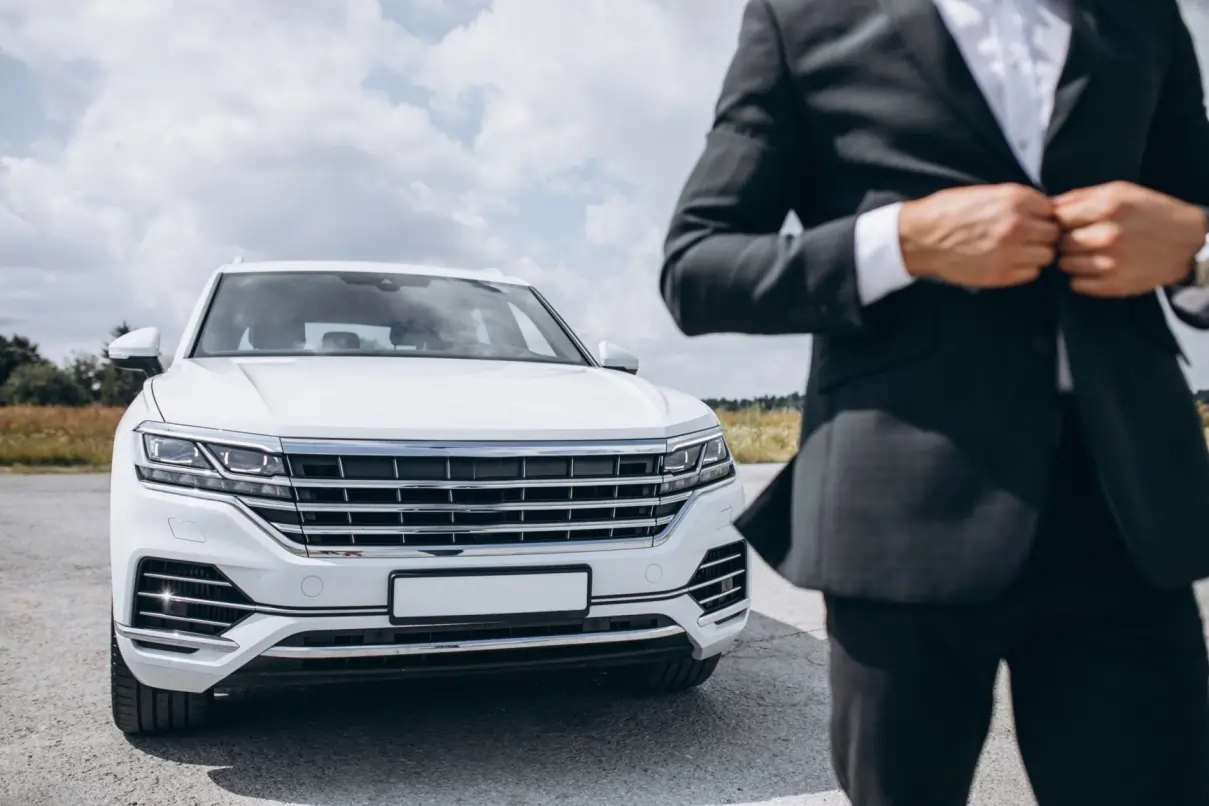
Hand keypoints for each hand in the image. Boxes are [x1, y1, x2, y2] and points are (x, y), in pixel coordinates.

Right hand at [899, 183, 1058, 287]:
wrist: (921, 237)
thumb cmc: (949, 212)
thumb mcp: (986, 193)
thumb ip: (1018, 201)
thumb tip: (1045, 211)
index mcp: (1014, 200)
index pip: (1052, 210)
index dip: (1042, 216)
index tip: (1032, 220)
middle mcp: (1017, 225)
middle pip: (1053, 234)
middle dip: (1042, 235)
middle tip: (1026, 236)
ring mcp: (1010, 252)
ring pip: (1046, 255)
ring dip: (1036, 253)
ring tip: (1017, 250)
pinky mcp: (1001, 274)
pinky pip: (1031, 273)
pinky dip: (1024, 268)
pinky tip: (1008, 261)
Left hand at [1053, 181, 1207, 296]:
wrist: (1189, 242)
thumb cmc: (1151, 212)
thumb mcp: (1120, 192)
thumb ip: (1081, 197)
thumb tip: (1046, 206)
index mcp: (1108, 207)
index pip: (1058, 217)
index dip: (1059, 221)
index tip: (1068, 223)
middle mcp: (1108, 235)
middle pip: (1059, 242)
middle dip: (1066, 240)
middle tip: (1082, 238)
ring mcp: (1111, 262)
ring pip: (1064, 264)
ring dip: (1072, 259)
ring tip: (1090, 253)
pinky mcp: (1114, 285)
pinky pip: (1076, 284)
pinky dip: (1081, 277)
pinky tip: (1096, 267)